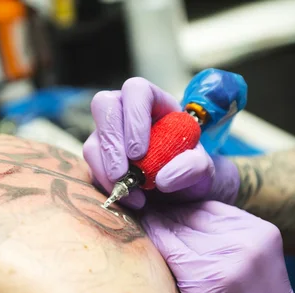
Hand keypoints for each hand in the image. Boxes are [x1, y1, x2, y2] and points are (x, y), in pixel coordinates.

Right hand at [82, 77, 240, 208]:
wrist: (180, 190)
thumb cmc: (190, 168)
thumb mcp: (203, 168)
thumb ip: (193, 167)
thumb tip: (163, 178)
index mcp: (153, 101)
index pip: (136, 91)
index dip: (134, 116)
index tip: (139, 152)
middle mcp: (125, 112)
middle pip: (104, 106)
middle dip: (111, 142)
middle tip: (123, 174)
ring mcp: (107, 135)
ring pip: (92, 141)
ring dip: (106, 169)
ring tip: (133, 194)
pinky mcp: (99, 159)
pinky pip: (91, 168)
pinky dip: (106, 185)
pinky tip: (129, 199)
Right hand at [141, 202, 294, 292]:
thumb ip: (170, 266)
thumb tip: (148, 231)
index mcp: (208, 278)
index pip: (166, 238)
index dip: (147, 226)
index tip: (132, 218)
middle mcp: (232, 251)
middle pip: (183, 221)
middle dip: (161, 217)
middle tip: (144, 211)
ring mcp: (252, 237)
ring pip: (202, 212)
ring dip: (182, 212)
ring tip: (165, 212)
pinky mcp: (265, 230)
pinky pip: (223, 212)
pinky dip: (206, 213)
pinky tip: (192, 214)